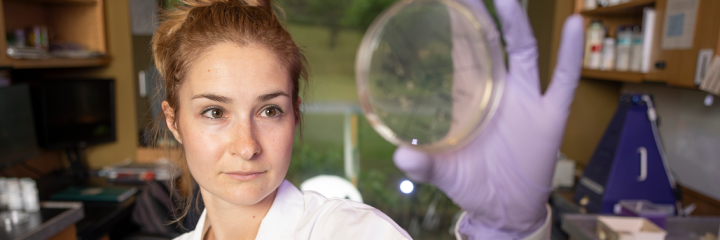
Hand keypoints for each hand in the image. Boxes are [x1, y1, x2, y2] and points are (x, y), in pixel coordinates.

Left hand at [393, 0, 583, 237]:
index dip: (456, 23)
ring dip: (517, 23)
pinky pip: (564, 80)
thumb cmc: (472, 183)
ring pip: (524, 50)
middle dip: (483, 13)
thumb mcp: (444, 173)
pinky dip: (571, 54)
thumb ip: (423, 165)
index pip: (462, 50)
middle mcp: (500, 90)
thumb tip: (401, 159)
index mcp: (472, 96)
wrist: (506, 208)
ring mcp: (526, 99)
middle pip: (492, 41)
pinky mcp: (550, 114)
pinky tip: (576, 25)